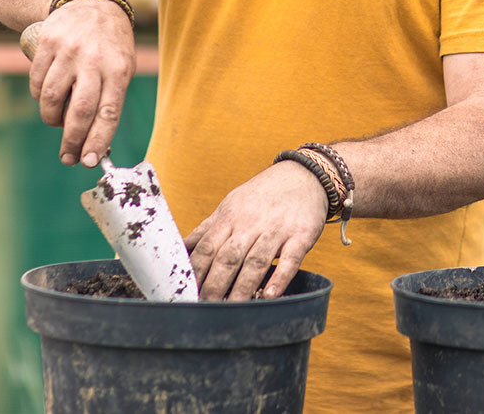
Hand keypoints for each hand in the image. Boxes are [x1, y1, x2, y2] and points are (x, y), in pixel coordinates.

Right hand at [24, 0, 134, 166]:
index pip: (108, 112)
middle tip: (67, 158)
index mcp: (118, 69)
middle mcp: (93, 60)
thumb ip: (109, 99)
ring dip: (52, 118)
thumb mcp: (122, 66)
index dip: (98, 140)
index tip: (89, 161)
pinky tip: (48, 96)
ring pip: (51, 99)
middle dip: (72, 140)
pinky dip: (39, 97)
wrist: (89, 2)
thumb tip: (94, 142)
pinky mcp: (46, 44)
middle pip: (79, 110)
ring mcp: (68, 51)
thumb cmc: (110, 45)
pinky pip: (36, 83)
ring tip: (58, 119)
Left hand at [185, 162, 327, 300]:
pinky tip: (271, 294)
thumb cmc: (261, 196)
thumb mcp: (230, 206)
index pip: (206, 248)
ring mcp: (276, 229)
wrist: (304, 174)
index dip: (195, 272)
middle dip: (215, 285)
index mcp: (229, 218)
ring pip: (256, 261)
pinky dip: (281, 277)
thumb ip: (207, 230)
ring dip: (243, 287)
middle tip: (206, 309)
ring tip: (233, 310)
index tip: (186, 294)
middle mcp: (250, 223)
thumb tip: (180, 250)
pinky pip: (291, 258)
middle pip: (228, 257)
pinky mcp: (301, 234)